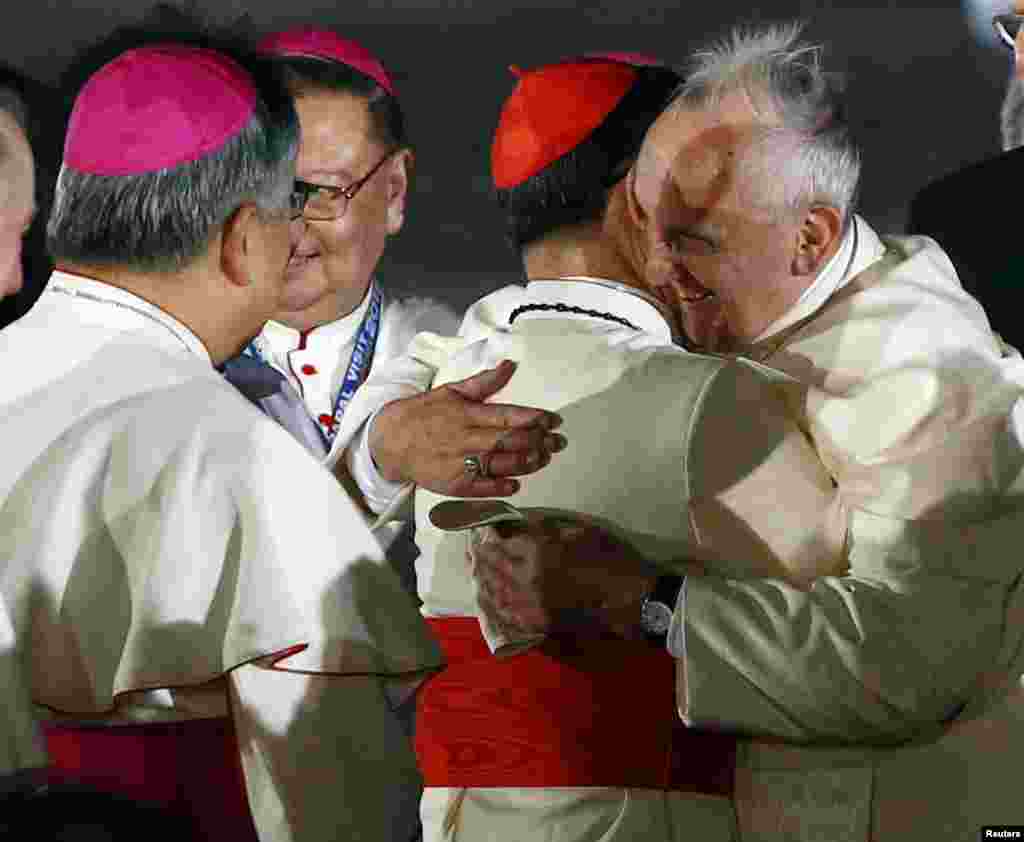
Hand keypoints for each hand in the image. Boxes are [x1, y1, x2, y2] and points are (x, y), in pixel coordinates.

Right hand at [368, 360, 566, 496]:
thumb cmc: (424, 413)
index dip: (532, 419)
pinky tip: (516, 485)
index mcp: (467, 414)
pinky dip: (500, 487)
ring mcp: (460, 463)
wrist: (389, 441)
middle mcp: (466, 439)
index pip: (506, 416)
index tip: (552, 420)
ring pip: (500, 464)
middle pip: (509, 441)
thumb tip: (509, 365)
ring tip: (543, 459)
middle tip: (557, 442)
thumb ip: (483, 382)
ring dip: (525, 463)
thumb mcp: (451, 391)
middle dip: (537, 442)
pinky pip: (482, 488)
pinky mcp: (454, 484)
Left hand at [470, 513, 659, 639]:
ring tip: (478, 573)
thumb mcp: (581, 531)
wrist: (635, 601)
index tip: (481, 530)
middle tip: (473, 551)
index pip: (500, 541)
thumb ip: (546, 528)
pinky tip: (492, 600)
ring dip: (484, 581)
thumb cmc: (612, 560)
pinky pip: (509, 615)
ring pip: (496, 592)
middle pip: (492, 567)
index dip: (488, 534)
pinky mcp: (540, 626)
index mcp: (538, 552)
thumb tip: (519, 523)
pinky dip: (496, 605)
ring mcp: (532, 607)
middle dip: (481, 557)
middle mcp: (528, 580)